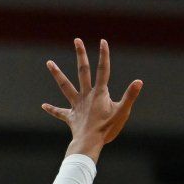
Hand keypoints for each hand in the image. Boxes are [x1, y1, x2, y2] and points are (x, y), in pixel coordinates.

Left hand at [43, 39, 142, 160]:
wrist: (89, 142)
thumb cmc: (107, 129)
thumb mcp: (122, 112)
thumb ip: (130, 96)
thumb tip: (139, 81)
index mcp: (99, 93)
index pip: (103, 70)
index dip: (104, 56)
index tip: (102, 41)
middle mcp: (86, 95)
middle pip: (83, 71)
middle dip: (81, 55)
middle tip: (77, 40)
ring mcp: (76, 105)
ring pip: (65, 86)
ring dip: (57, 74)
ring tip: (49, 63)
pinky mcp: (71, 117)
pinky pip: (60, 112)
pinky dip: (52, 109)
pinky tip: (44, 105)